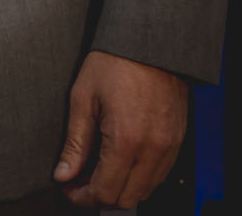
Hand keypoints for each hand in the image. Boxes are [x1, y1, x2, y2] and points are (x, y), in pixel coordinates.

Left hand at [54, 50, 187, 207]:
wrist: (151, 42)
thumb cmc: (115, 63)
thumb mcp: (83, 99)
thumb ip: (74, 144)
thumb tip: (63, 175)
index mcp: (127, 140)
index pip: (105, 192)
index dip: (82, 197)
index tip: (67, 187)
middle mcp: (153, 150)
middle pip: (127, 199)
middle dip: (99, 196)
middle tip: (78, 179)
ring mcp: (170, 147)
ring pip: (145, 190)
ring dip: (120, 188)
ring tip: (97, 168)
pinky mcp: (178, 141)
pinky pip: (159, 174)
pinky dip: (139, 176)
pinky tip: (120, 159)